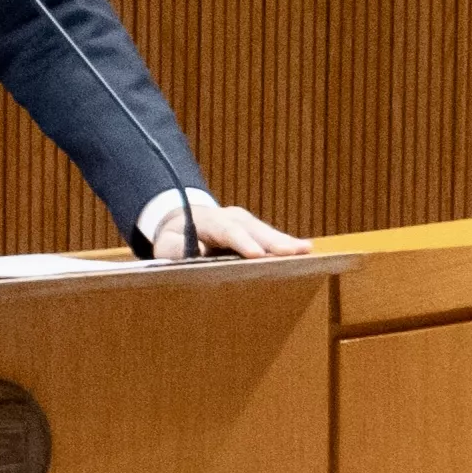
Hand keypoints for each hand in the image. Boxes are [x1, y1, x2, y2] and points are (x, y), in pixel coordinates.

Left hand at [134, 187, 306, 260]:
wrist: (180, 221)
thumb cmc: (173, 238)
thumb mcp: (166, 244)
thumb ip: (176, 250)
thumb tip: (194, 251)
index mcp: (209, 221)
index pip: (227, 231)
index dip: (243, 243)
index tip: (257, 254)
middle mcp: (230, 218)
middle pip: (253, 229)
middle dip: (272, 242)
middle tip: (291, 253)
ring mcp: (245, 222)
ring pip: (266, 231)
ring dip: (285, 241)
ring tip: (305, 250)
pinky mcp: (254, 229)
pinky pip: (271, 236)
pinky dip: (287, 243)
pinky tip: (304, 249)